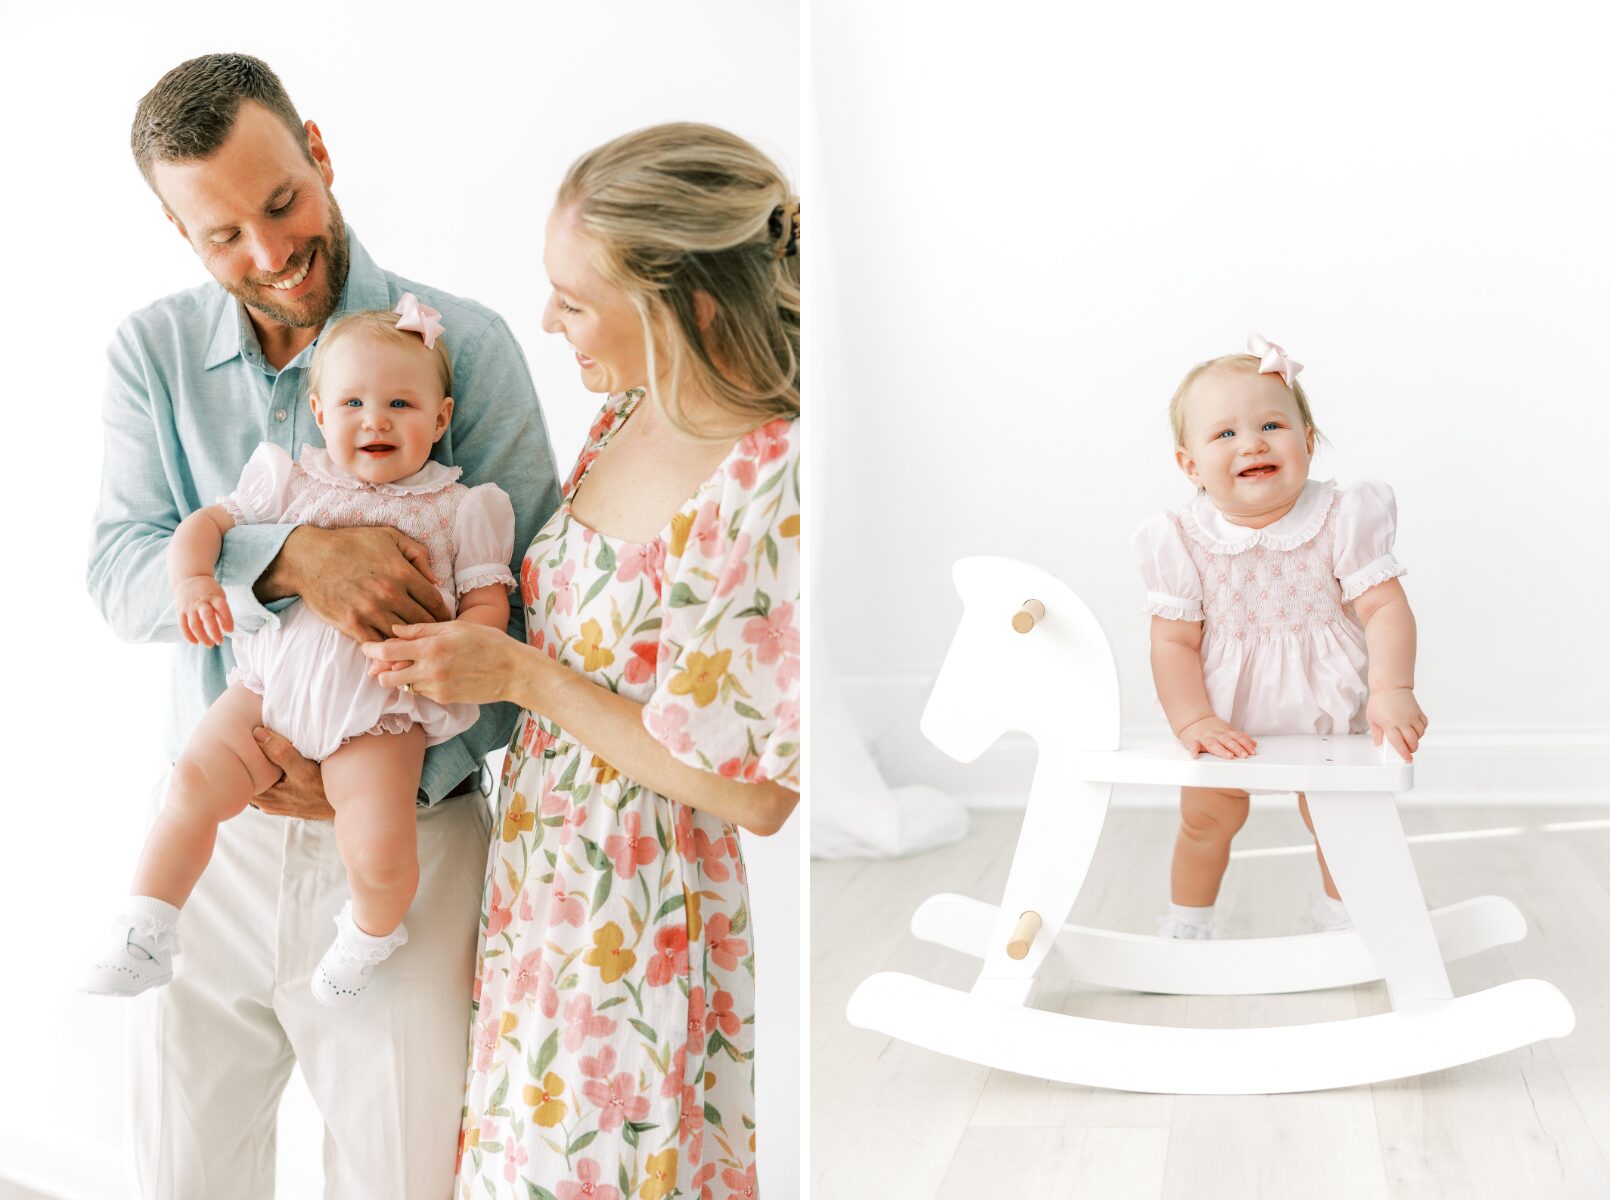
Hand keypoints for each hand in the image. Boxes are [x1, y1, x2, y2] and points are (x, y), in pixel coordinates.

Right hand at [175, 576, 233, 646]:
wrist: (189, 579)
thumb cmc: (209, 592)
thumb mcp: (219, 596)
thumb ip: (222, 612)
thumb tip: (226, 630)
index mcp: (214, 597)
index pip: (222, 608)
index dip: (228, 620)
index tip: (230, 630)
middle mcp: (201, 602)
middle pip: (207, 617)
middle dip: (214, 632)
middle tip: (220, 642)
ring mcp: (189, 607)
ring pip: (194, 624)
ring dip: (202, 637)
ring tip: (209, 645)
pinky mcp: (180, 611)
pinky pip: (182, 625)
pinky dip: (188, 636)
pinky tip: (195, 642)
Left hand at [248, 726, 336, 819]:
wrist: (344, 805)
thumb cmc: (323, 790)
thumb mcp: (302, 769)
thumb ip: (279, 752)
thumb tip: (257, 734)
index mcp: (264, 797)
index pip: (245, 774)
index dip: (245, 757)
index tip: (248, 740)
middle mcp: (266, 803)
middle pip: (253, 777)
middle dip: (256, 760)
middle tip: (259, 740)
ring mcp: (275, 803)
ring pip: (263, 780)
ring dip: (267, 766)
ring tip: (272, 749)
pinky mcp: (284, 801)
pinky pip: (273, 784)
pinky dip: (276, 773)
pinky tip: (284, 763)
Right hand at [277, 526, 452, 642]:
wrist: (309, 557)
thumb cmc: (351, 543)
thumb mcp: (388, 536)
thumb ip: (417, 554)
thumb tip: (435, 579)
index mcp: (402, 573)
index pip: (435, 602)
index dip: (444, 613)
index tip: (446, 620)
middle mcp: (389, 595)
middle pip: (423, 622)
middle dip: (432, 630)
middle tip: (436, 637)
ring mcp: (370, 611)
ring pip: (402, 636)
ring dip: (410, 642)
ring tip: (418, 646)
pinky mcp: (352, 624)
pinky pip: (377, 644)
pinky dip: (387, 648)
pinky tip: (392, 648)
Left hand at [363, 620, 527, 706]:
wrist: (513, 671)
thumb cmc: (488, 642)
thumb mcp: (456, 627)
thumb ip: (422, 629)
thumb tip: (395, 629)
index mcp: (431, 647)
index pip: (387, 652)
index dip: (371, 649)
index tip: (366, 646)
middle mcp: (429, 670)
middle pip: (386, 677)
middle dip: (381, 670)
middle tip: (385, 662)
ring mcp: (436, 688)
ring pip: (403, 686)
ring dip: (403, 677)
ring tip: (415, 665)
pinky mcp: (443, 699)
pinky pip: (421, 692)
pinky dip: (421, 683)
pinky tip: (435, 673)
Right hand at [1177, 716, 1256, 759]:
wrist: (1193, 720)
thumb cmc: (1212, 728)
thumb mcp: (1228, 729)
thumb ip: (1240, 737)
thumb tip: (1254, 744)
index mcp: (1225, 732)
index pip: (1237, 738)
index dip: (1246, 744)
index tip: (1253, 752)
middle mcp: (1216, 735)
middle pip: (1227, 741)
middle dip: (1236, 748)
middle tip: (1244, 755)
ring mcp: (1204, 738)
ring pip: (1213, 745)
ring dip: (1221, 751)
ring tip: (1229, 756)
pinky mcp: (1193, 741)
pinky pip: (1193, 746)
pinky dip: (1194, 751)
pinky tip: (1195, 756)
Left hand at [1367, 687, 1427, 761]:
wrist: (1390, 686)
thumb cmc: (1379, 701)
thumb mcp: (1372, 718)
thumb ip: (1376, 733)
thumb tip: (1378, 744)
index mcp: (1390, 724)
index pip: (1398, 743)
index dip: (1403, 753)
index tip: (1407, 759)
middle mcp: (1403, 721)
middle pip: (1412, 741)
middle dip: (1412, 749)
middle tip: (1409, 750)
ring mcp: (1412, 716)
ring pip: (1420, 734)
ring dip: (1417, 740)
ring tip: (1410, 740)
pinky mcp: (1418, 711)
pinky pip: (1424, 724)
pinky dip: (1422, 730)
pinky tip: (1416, 730)